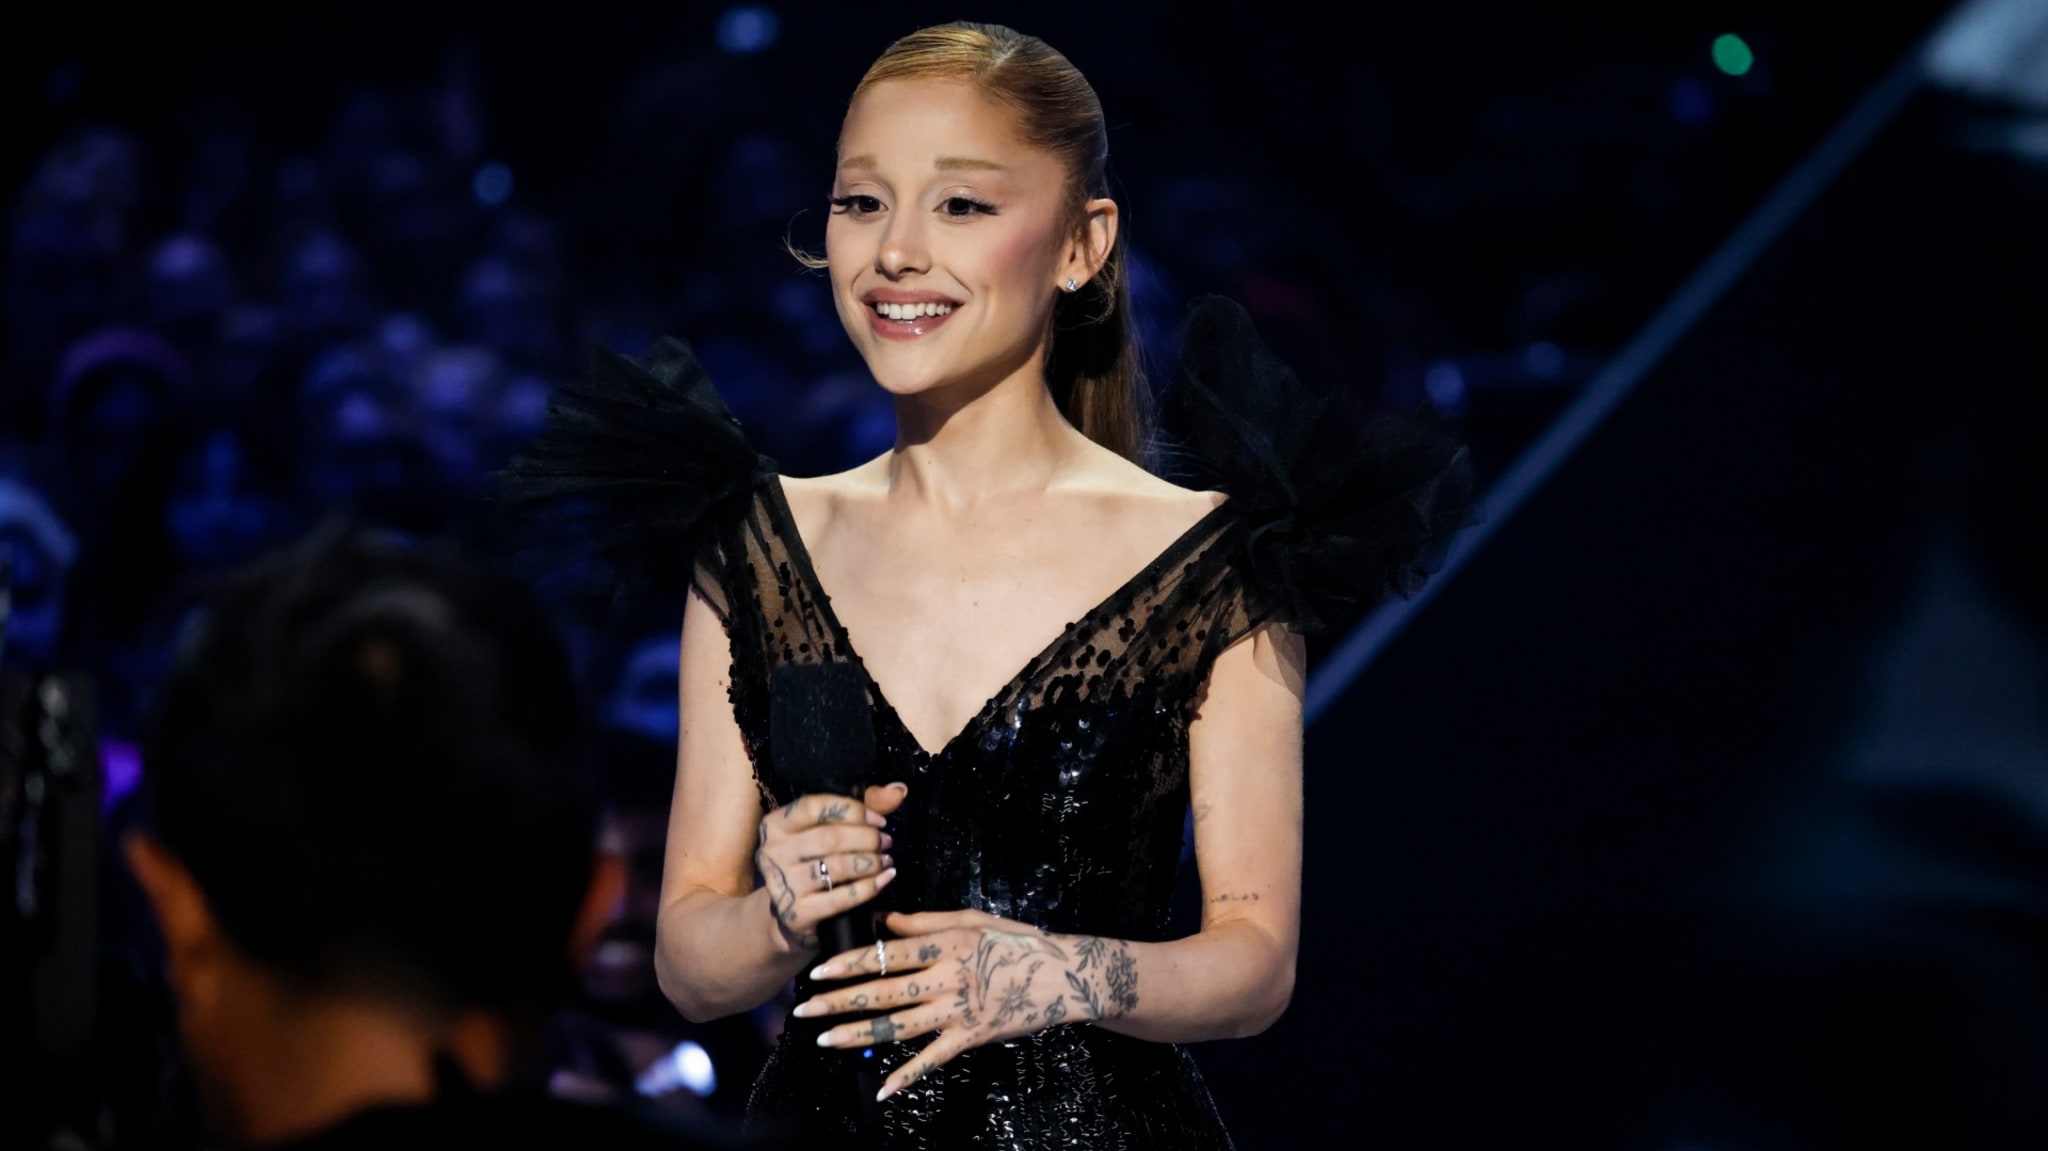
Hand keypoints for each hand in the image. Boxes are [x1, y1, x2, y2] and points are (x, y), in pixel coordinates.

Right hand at [755, 784, 906, 951]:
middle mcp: (773, 852)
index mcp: (776, 824)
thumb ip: (862, 807)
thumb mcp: (826, 830)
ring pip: (837, 867)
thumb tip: (898, 791)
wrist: (789, 915)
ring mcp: (783, 884)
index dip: (853, 810)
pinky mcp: (797, 913)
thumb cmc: (812, 862)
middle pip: (829, 838)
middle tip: (886, 842)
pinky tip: (885, 879)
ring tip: (887, 861)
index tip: (879, 820)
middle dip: (867, 839)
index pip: (814, 807)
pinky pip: (841, 898)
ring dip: (870, 862)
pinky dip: (869, 887)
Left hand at [793, 909, 1140, 1099]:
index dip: (851, 962)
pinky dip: (908, 1076)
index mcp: (949, 943)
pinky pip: (934, 1060)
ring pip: (901, 1025)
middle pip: (886, 991)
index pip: (890, 953)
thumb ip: (928, 920)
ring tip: (826, 1040)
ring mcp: (961, 1011)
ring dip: (860, 1034)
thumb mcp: (975, 920)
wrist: (1066, 976)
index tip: (819, 969)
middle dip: (841, 1001)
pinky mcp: (973, 1038)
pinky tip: (882, 1088)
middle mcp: (951, 978)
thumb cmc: (1018, 942)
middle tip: (805, 1009)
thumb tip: (885, 920)